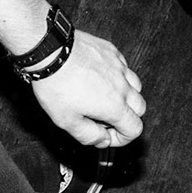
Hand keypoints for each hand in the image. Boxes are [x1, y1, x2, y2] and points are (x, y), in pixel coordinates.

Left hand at [30, 29, 145, 147]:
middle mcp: (122, 86)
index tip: (106, 136)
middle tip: (104, 118)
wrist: (51, 51)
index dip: (123, 139)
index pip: (135, 129)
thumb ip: (89, 135)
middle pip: (140, 108)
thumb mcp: (66, 120)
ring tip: (103, 97)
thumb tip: (103, 140)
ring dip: (125, 96)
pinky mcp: (112, 51)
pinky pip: (124, 67)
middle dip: (126, 118)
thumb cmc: (56, 85)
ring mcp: (119, 66)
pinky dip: (117, 77)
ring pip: (136, 86)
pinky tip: (99, 78)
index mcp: (114, 106)